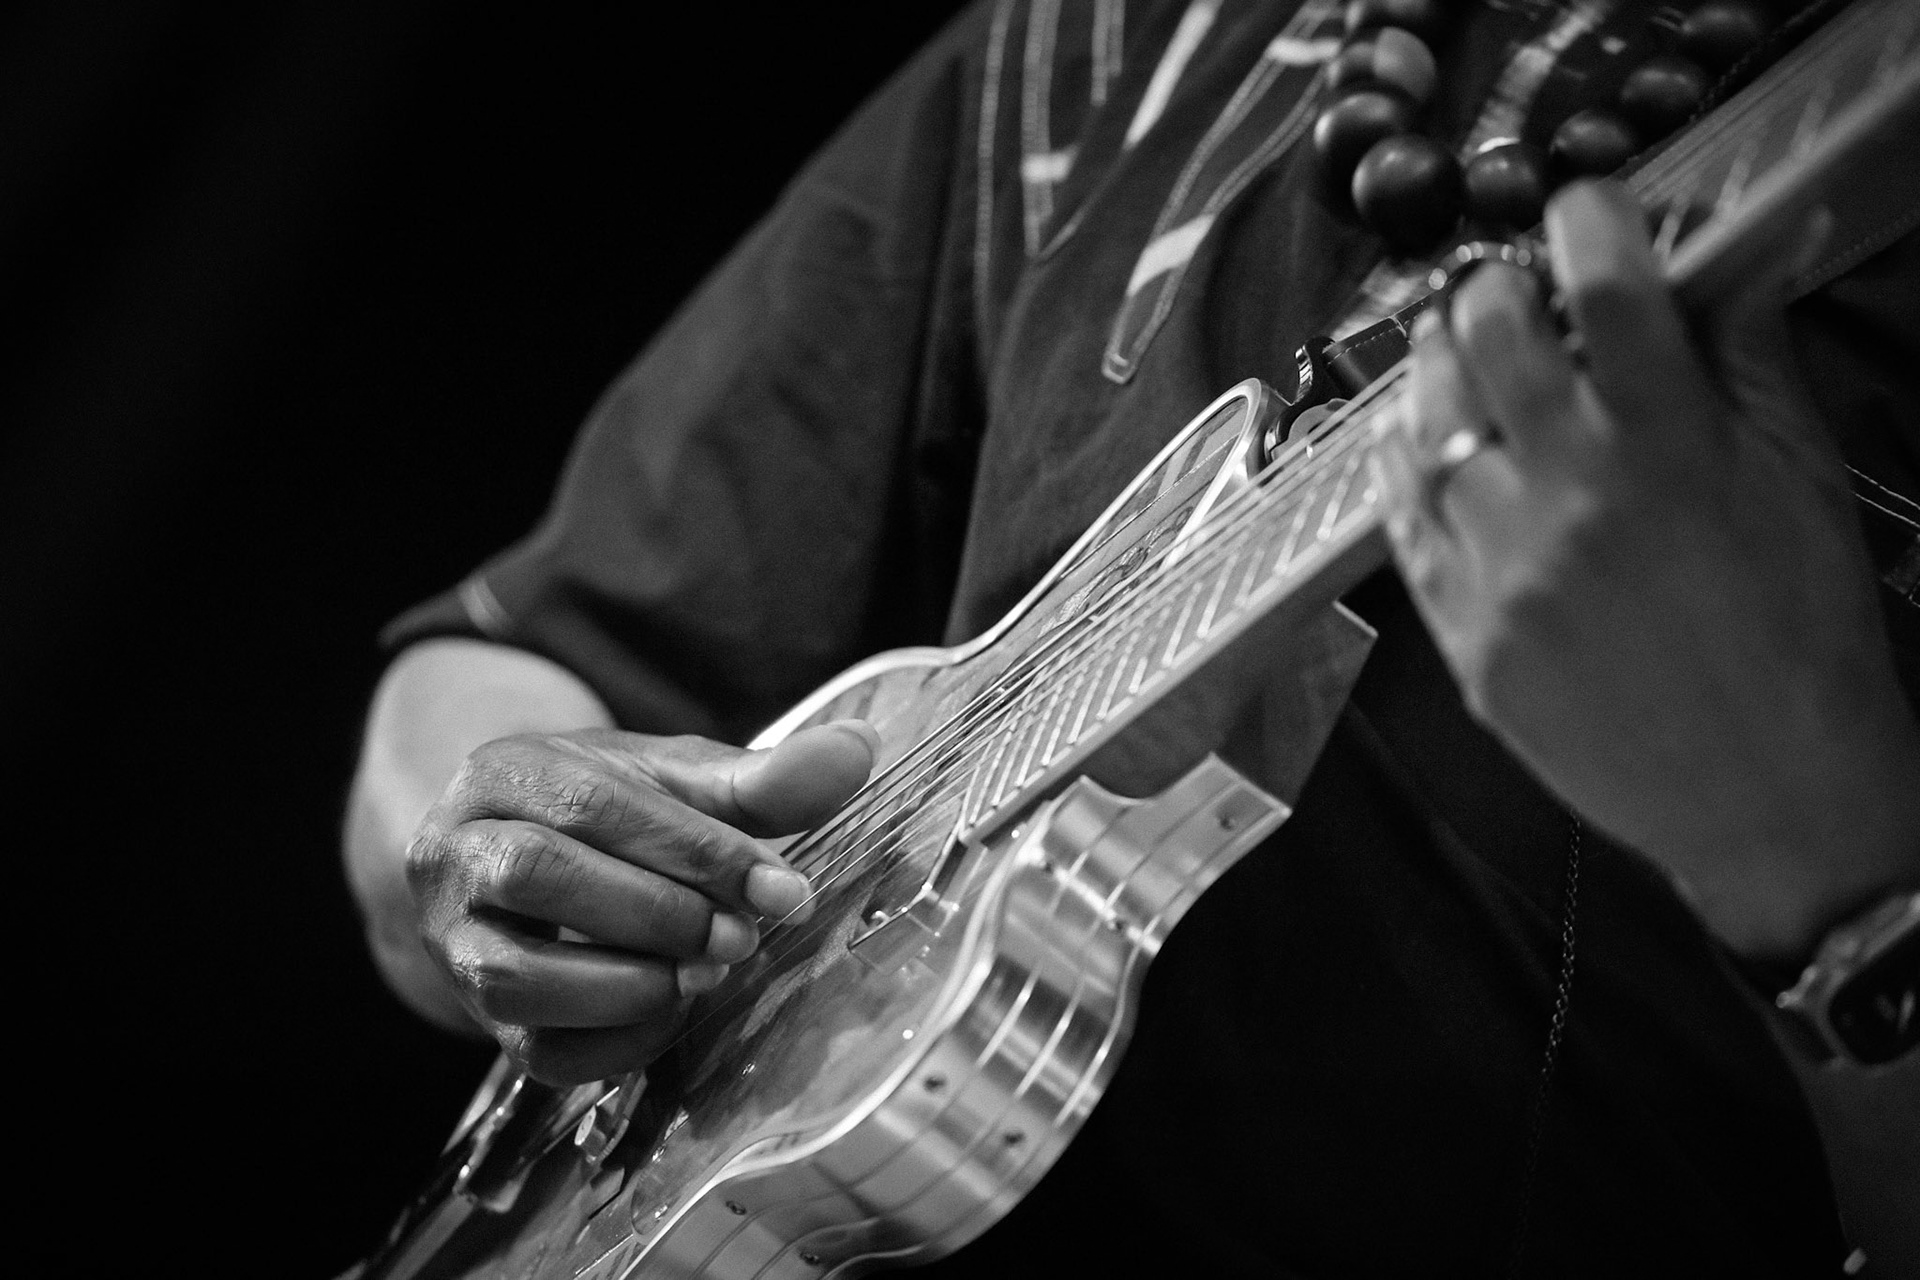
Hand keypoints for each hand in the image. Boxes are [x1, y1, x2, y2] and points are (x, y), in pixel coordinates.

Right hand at [405, 721, 876, 1082]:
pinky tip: (676, 1010)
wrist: (527, 854)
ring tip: (707, 975)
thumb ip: (763, 775)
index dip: (695, 851)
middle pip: (538, 876)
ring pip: (515, 975)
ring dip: (630, 983)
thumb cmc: (610, 809)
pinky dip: (619, 1039)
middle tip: (744, 937)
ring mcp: (452, 942)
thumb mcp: (677, 776)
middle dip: (659, 913)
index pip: (593, 806)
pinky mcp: (478, 1017)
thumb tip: (860, 748)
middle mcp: (452, 854)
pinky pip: (536, 1050)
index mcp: (502, 773)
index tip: (782, 886)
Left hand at [1385, 180, 1919, 959]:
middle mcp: (1569, 501)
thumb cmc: (1805, 643)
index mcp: (1670, 451)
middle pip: (1490, 336)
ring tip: (1459, 353)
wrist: (1770, 802)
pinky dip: (1405, 466)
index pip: (1609, 289)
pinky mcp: (1462, 638)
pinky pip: (1402, 524)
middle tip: (1515, 292)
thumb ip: (1752, 360)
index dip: (1588, 219)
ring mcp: (1501, 573)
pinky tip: (1419, 442)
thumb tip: (1737, 255)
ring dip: (1439, 369)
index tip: (1584, 207)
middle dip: (1498, 288)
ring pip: (1426, 424)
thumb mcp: (1803, 484)